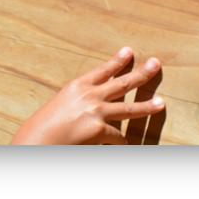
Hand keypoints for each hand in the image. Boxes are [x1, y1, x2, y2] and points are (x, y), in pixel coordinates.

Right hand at [11, 47, 165, 144]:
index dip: (117, 61)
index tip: (129, 52)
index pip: (102, 70)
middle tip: (155, 64)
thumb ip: (78, 105)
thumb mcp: (59, 108)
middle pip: (122, 82)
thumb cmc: (42, 127)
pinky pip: (119, 138)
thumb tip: (94, 111)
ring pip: (129, 108)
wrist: (36, 140)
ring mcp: (96, 111)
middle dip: (141, 73)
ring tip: (161, 103)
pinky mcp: (100, 129)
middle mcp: (89, 95)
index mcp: (76, 87)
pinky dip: (120, 144)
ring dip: (147, 106)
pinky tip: (122, 147)